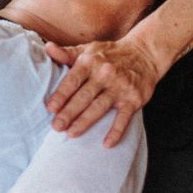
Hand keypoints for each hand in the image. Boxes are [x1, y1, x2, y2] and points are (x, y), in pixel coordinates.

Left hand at [44, 35, 161, 147]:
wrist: (144, 53)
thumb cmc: (110, 54)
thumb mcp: (89, 49)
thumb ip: (67, 53)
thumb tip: (47, 48)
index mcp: (90, 62)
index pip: (73, 80)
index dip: (61, 95)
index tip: (50, 108)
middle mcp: (105, 74)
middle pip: (84, 96)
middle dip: (69, 112)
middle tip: (56, 127)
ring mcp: (120, 87)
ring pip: (100, 107)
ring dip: (85, 121)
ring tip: (71, 133)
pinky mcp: (134, 99)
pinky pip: (123, 118)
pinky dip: (116, 132)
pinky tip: (107, 144)